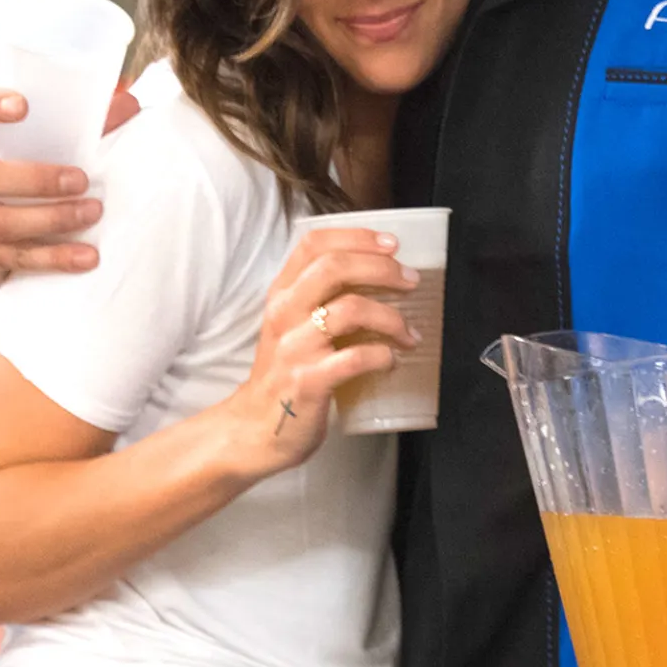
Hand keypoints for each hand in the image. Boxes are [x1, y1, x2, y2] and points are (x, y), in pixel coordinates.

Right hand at [0, 85, 134, 284]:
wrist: (6, 226)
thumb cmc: (32, 167)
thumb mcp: (51, 142)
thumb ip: (86, 123)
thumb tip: (130, 105)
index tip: (25, 106)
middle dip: (37, 180)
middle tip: (82, 181)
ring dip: (49, 221)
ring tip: (92, 216)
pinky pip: (3, 259)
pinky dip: (49, 259)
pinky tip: (82, 257)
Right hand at [218, 227, 421, 485]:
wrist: (254, 429)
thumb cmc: (285, 373)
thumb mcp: (293, 326)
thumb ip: (323, 299)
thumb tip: (383, 277)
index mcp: (281, 294)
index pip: (314, 244)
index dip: (356, 236)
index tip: (392, 243)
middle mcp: (284, 313)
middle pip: (334, 267)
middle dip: (381, 268)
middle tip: (411, 280)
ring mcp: (294, 347)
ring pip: (350, 309)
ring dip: (391, 318)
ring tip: (410, 333)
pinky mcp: (308, 381)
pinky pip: (355, 358)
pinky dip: (382, 356)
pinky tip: (391, 362)